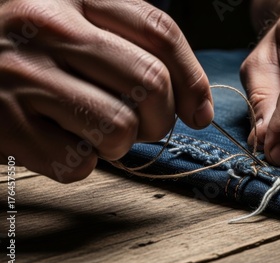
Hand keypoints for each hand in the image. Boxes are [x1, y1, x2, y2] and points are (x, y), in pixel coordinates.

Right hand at [0, 0, 213, 181]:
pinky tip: (59, 141)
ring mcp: (23, 74)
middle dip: (162, 119)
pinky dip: (79, 163)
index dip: (193, 80)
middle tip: (145, 126)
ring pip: (120, 127)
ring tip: (95, 131)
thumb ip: (130, 44)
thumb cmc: (28, 48)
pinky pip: (77, 162)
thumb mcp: (74, 21)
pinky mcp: (3, 123)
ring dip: (120, 143)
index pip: (161, 32)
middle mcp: (48, 26)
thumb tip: (196, 106)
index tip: (200, 112)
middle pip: (151, 82)